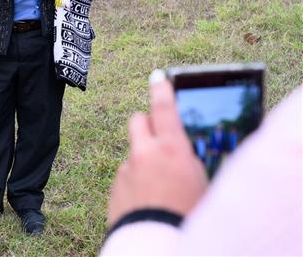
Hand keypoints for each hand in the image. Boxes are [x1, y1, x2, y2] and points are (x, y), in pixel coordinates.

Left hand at [107, 75, 207, 226]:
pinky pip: (127, 176)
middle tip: (157, 134)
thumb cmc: (187, 213)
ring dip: (144, 160)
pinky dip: (136, 182)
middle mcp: (145, 152)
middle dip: (146, 123)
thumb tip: (182, 153)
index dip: (161, 89)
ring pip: (134, 152)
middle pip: (137, 120)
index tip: (158, 77)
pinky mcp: (116, 185)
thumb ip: (188, 160)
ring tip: (160, 186)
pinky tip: (147, 199)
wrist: (156, 241)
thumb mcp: (201, 182)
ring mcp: (127, 168)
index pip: (164, 107)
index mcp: (172, 148)